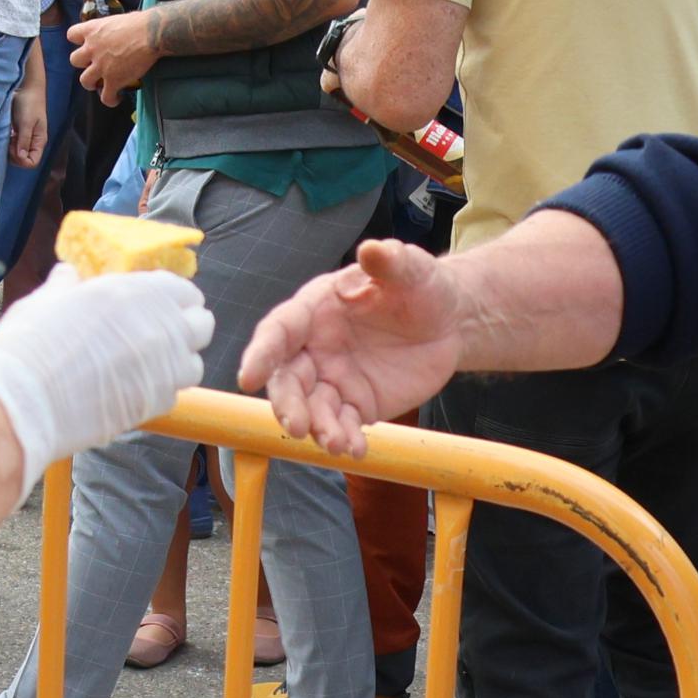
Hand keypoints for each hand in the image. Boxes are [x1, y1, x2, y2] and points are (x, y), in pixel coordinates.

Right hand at [0, 270, 213, 493]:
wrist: (24, 402)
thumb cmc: (30, 345)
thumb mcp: (46, 299)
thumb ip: (68, 285)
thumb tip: (69, 275)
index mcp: (135, 292)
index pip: (183, 290)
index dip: (172, 297)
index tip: (158, 305)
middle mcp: (159, 327)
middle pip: (201, 325)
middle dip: (185, 327)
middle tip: (161, 334)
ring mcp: (163, 368)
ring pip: (193, 364)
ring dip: (177, 363)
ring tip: (147, 365)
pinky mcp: (156, 404)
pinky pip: (174, 394)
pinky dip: (160, 391)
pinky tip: (131, 389)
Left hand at [7, 71, 47, 168]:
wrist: (26, 86)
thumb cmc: (29, 103)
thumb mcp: (26, 122)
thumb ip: (24, 140)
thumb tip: (21, 157)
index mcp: (39, 141)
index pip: (32, 162)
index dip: (21, 160)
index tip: (13, 147)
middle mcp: (32, 141)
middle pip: (22, 160)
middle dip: (13, 155)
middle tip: (7, 140)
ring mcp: (25, 137)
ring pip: (15, 152)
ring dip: (8, 148)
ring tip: (6, 135)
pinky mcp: (17, 131)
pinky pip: (11, 143)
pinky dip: (6, 141)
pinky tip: (4, 132)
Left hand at [67, 7, 160, 105]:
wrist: (152, 34)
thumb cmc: (141, 23)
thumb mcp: (118, 19)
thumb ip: (110, 28)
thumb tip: (117, 32)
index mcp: (93, 30)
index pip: (72, 34)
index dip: (78, 41)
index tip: (86, 44)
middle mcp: (92, 48)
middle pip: (74, 60)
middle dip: (83, 64)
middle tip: (95, 65)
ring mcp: (101, 66)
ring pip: (85, 81)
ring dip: (92, 83)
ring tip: (102, 85)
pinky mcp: (113, 80)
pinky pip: (106, 97)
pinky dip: (110, 99)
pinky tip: (117, 97)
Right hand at [241, 237, 463, 456]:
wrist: (449, 321)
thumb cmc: (420, 287)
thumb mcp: (411, 269)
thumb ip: (390, 261)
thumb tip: (372, 248)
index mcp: (316, 308)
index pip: (280, 330)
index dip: (261, 353)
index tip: (248, 378)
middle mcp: (315, 346)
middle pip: (287, 378)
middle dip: (287, 404)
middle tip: (297, 426)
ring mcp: (334, 378)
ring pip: (313, 407)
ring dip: (318, 427)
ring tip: (337, 443)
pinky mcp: (357, 403)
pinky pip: (343, 424)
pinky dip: (346, 438)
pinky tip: (356, 449)